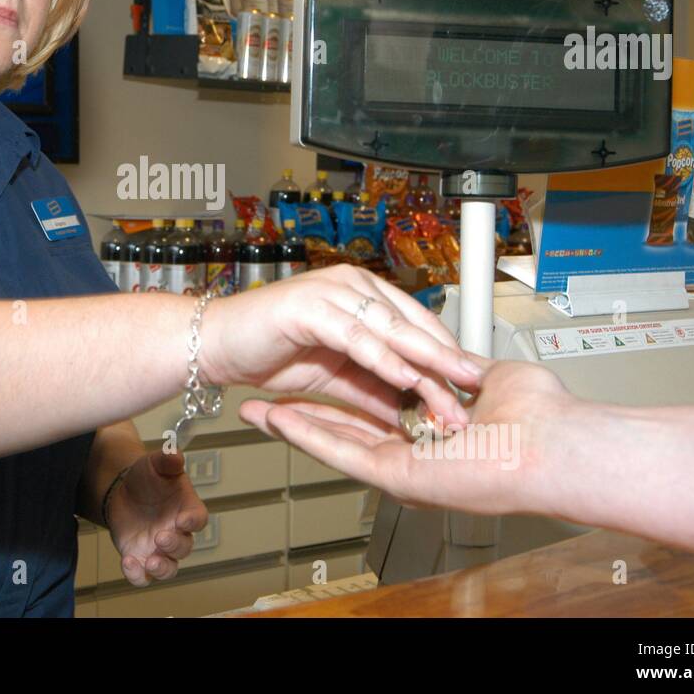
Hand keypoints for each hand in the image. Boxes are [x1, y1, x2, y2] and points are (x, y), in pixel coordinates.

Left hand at [104, 452, 208, 586]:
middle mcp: (176, 532)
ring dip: (162, 569)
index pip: (198, 519)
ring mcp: (158, 549)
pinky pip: (143, 576)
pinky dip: (137, 575)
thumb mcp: (155, 463)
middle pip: (184, 547)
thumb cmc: (146, 478)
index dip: (193, 521)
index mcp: (186, 509)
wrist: (122, 490)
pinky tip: (128, 563)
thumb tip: (175, 454)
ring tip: (151, 563)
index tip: (183, 520)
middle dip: (174, 545)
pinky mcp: (140, 558)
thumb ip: (166, 460)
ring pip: (169, 568)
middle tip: (161, 537)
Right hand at [200, 265, 484, 430]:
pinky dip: (384, 359)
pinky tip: (405, 378)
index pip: (417, 322)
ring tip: (450, 389)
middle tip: (477, 385)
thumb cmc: (268, 352)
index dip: (446, 352)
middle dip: (447, 359)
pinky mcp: (312, 308)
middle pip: (412, 324)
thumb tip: (413, 409)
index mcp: (361, 293)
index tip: (472, 383)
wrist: (216, 346)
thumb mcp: (336, 377)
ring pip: (391, 330)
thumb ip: (375, 388)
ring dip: (423, 363)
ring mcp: (332, 292)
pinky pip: (358, 338)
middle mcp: (352, 285)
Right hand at [238, 356, 582, 516]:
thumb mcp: (488, 376)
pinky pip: (343, 453)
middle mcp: (413, 455)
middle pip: (342, 431)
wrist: (558, 444)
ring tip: (253, 411)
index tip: (309, 373)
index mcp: (431, 437)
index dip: (337, 392)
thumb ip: (455, 366)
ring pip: (333, 444)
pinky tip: (277, 419)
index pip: (372, 412)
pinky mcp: (398, 474)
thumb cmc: (540, 414)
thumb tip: (445, 352)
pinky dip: (306, 435)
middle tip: (262, 403)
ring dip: (291, 426)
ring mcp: (404, 467)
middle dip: (299, 414)